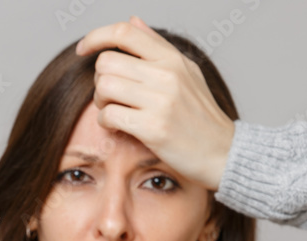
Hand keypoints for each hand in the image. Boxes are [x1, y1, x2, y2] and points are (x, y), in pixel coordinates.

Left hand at [75, 15, 235, 190]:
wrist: (224, 153)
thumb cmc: (202, 116)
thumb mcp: (187, 73)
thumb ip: (157, 47)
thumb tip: (133, 20)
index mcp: (172, 59)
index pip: (124, 32)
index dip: (96, 36)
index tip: (82, 49)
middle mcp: (167, 75)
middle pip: (106, 63)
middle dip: (99, 80)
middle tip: (110, 96)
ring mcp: (160, 101)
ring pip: (104, 87)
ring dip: (101, 102)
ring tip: (115, 111)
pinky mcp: (152, 128)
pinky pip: (108, 115)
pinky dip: (106, 122)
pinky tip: (119, 127)